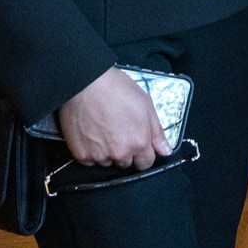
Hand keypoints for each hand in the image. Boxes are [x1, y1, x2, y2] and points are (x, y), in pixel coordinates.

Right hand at [55, 68, 170, 169]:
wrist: (87, 84)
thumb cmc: (116, 89)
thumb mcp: (146, 105)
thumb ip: (157, 132)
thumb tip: (166, 150)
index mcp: (139, 142)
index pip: (146, 163)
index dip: (144, 154)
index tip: (139, 145)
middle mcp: (120, 152)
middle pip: (126, 163)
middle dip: (125, 151)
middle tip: (119, 131)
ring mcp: (99, 155)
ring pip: (107, 162)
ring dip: (107, 152)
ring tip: (103, 129)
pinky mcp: (82, 155)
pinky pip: (89, 161)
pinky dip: (90, 151)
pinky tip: (92, 134)